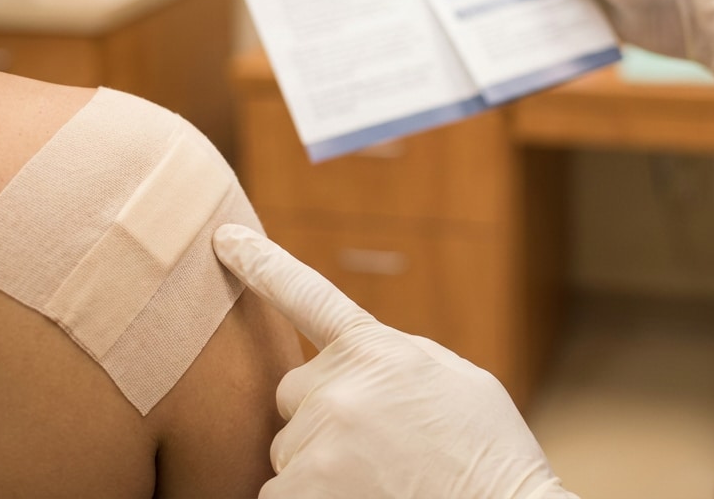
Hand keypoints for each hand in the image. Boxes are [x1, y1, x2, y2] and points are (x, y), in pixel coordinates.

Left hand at [213, 224, 576, 498]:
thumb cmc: (489, 457)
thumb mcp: (458, 381)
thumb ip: (397, 359)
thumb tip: (357, 361)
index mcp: (379, 350)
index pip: (309, 296)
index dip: (263, 264)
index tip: (224, 239)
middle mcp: (340, 387)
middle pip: (294, 394)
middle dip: (320, 415)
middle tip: (373, 448)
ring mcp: (317, 443)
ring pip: (289, 451)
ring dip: (318, 467)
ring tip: (379, 481)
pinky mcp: (302, 493)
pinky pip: (279, 494)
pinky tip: (360, 498)